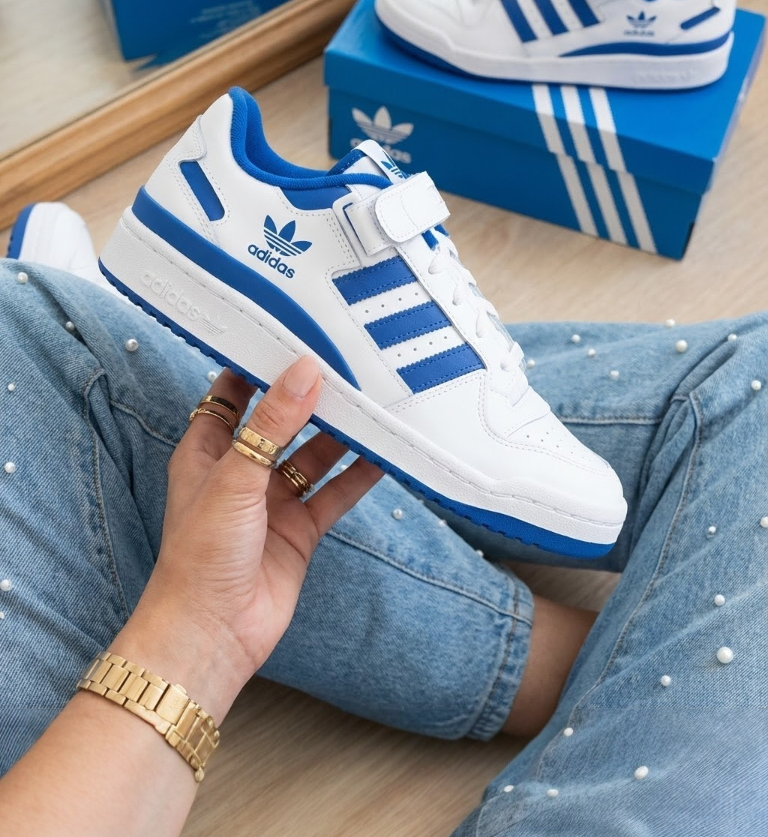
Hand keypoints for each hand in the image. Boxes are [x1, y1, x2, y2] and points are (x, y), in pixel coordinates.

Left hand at [117, 356, 381, 717]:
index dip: (257, 367)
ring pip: (313, 455)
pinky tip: (382, 455)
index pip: (231, 395)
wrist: (213, 634)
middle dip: (309, 398)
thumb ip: (272, 425)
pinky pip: (335, 493)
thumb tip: (303, 372)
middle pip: (280, 422)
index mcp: (207, 452)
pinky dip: (358, 475)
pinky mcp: (300, 529)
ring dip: (340, 434)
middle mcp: (241, 472)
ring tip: (372, 403)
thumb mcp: (235, 478)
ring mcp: (273, 501)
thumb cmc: (201, 557)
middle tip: (346, 366)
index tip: (289, 336)